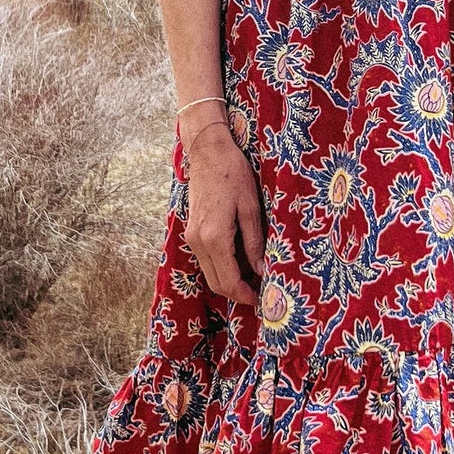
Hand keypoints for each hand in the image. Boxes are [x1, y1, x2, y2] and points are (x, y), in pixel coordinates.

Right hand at [182, 118, 264, 305]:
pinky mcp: (192, 230)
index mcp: (214, 238)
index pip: (229, 281)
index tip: (262, 301)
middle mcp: (198, 242)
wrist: (208, 152)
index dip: (245, 295)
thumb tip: (261, 270)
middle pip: (216, 283)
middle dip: (237, 293)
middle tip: (260, 294)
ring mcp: (192, 236)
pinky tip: (240, 261)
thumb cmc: (233, 174)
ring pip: (210, 273)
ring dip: (229, 281)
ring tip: (254, 279)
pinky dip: (222, 268)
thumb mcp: (251, 208)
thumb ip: (254, 242)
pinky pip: (206, 259)